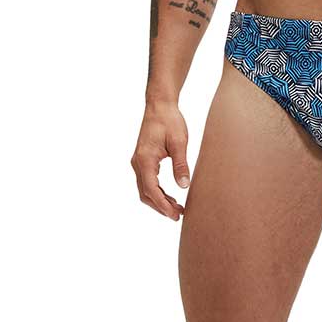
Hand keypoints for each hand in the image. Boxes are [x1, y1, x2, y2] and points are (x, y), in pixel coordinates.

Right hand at [131, 99, 191, 220]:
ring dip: (159, 201)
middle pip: (145, 193)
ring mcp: (138, 162)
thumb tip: (184, 186)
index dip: (162, 205)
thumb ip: (181, 165)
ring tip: (177, 209)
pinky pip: (147, 182)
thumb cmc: (170, 121)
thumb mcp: (179, 142)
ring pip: (145, 189)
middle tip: (179, 216)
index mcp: (145, 159)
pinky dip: (157, 192)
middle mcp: (138, 163)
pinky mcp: (143, 160)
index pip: (151, 189)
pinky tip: (171, 197)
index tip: (174, 215)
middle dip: (161, 207)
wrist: (159, 105)